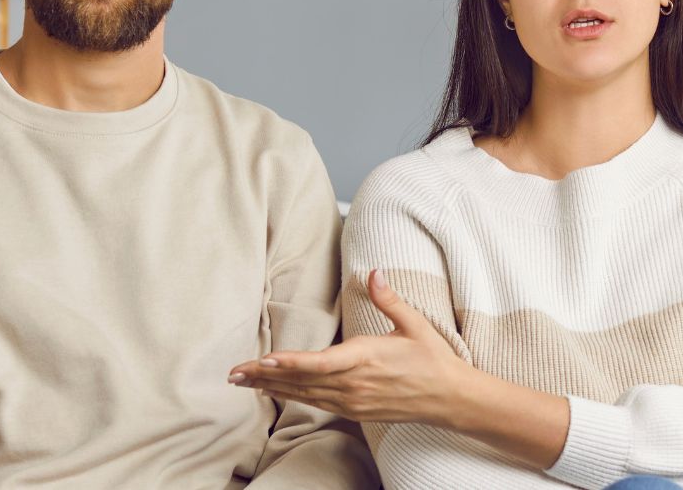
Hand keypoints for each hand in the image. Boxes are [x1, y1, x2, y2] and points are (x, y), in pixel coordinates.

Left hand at [226, 269, 468, 425]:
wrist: (450, 397)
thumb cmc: (432, 359)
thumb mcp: (413, 323)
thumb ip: (387, 298)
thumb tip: (372, 272)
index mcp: (365, 359)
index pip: (318, 363)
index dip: (288, 363)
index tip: (262, 361)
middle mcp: (354, 384)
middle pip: (301, 381)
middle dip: (264, 377)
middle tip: (232, 373)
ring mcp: (353, 401)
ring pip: (304, 394)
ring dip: (271, 388)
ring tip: (242, 383)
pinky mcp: (355, 411)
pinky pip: (316, 403)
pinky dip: (292, 396)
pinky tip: (274, 392)